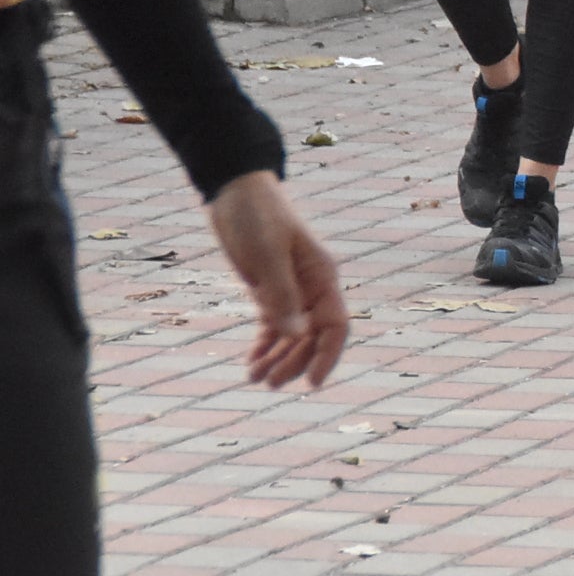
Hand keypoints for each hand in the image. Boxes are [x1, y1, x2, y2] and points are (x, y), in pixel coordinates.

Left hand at [206, 172, 345, 388]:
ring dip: (278, 357)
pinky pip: (274, 324)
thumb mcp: (267, 256)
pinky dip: (265, 344)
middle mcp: (313, 286)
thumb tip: (296, 337)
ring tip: (254, 378)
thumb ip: (282, 297)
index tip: (312, 384)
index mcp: (323, 276)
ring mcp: (293, 288)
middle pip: (313, 336)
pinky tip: (252, 360)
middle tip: (269, 384)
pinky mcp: (271, 288)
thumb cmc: (257, 217)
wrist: (236, 191)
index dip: (327, 356)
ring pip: (293, 334)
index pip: (335, 325)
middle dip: (295, 362)